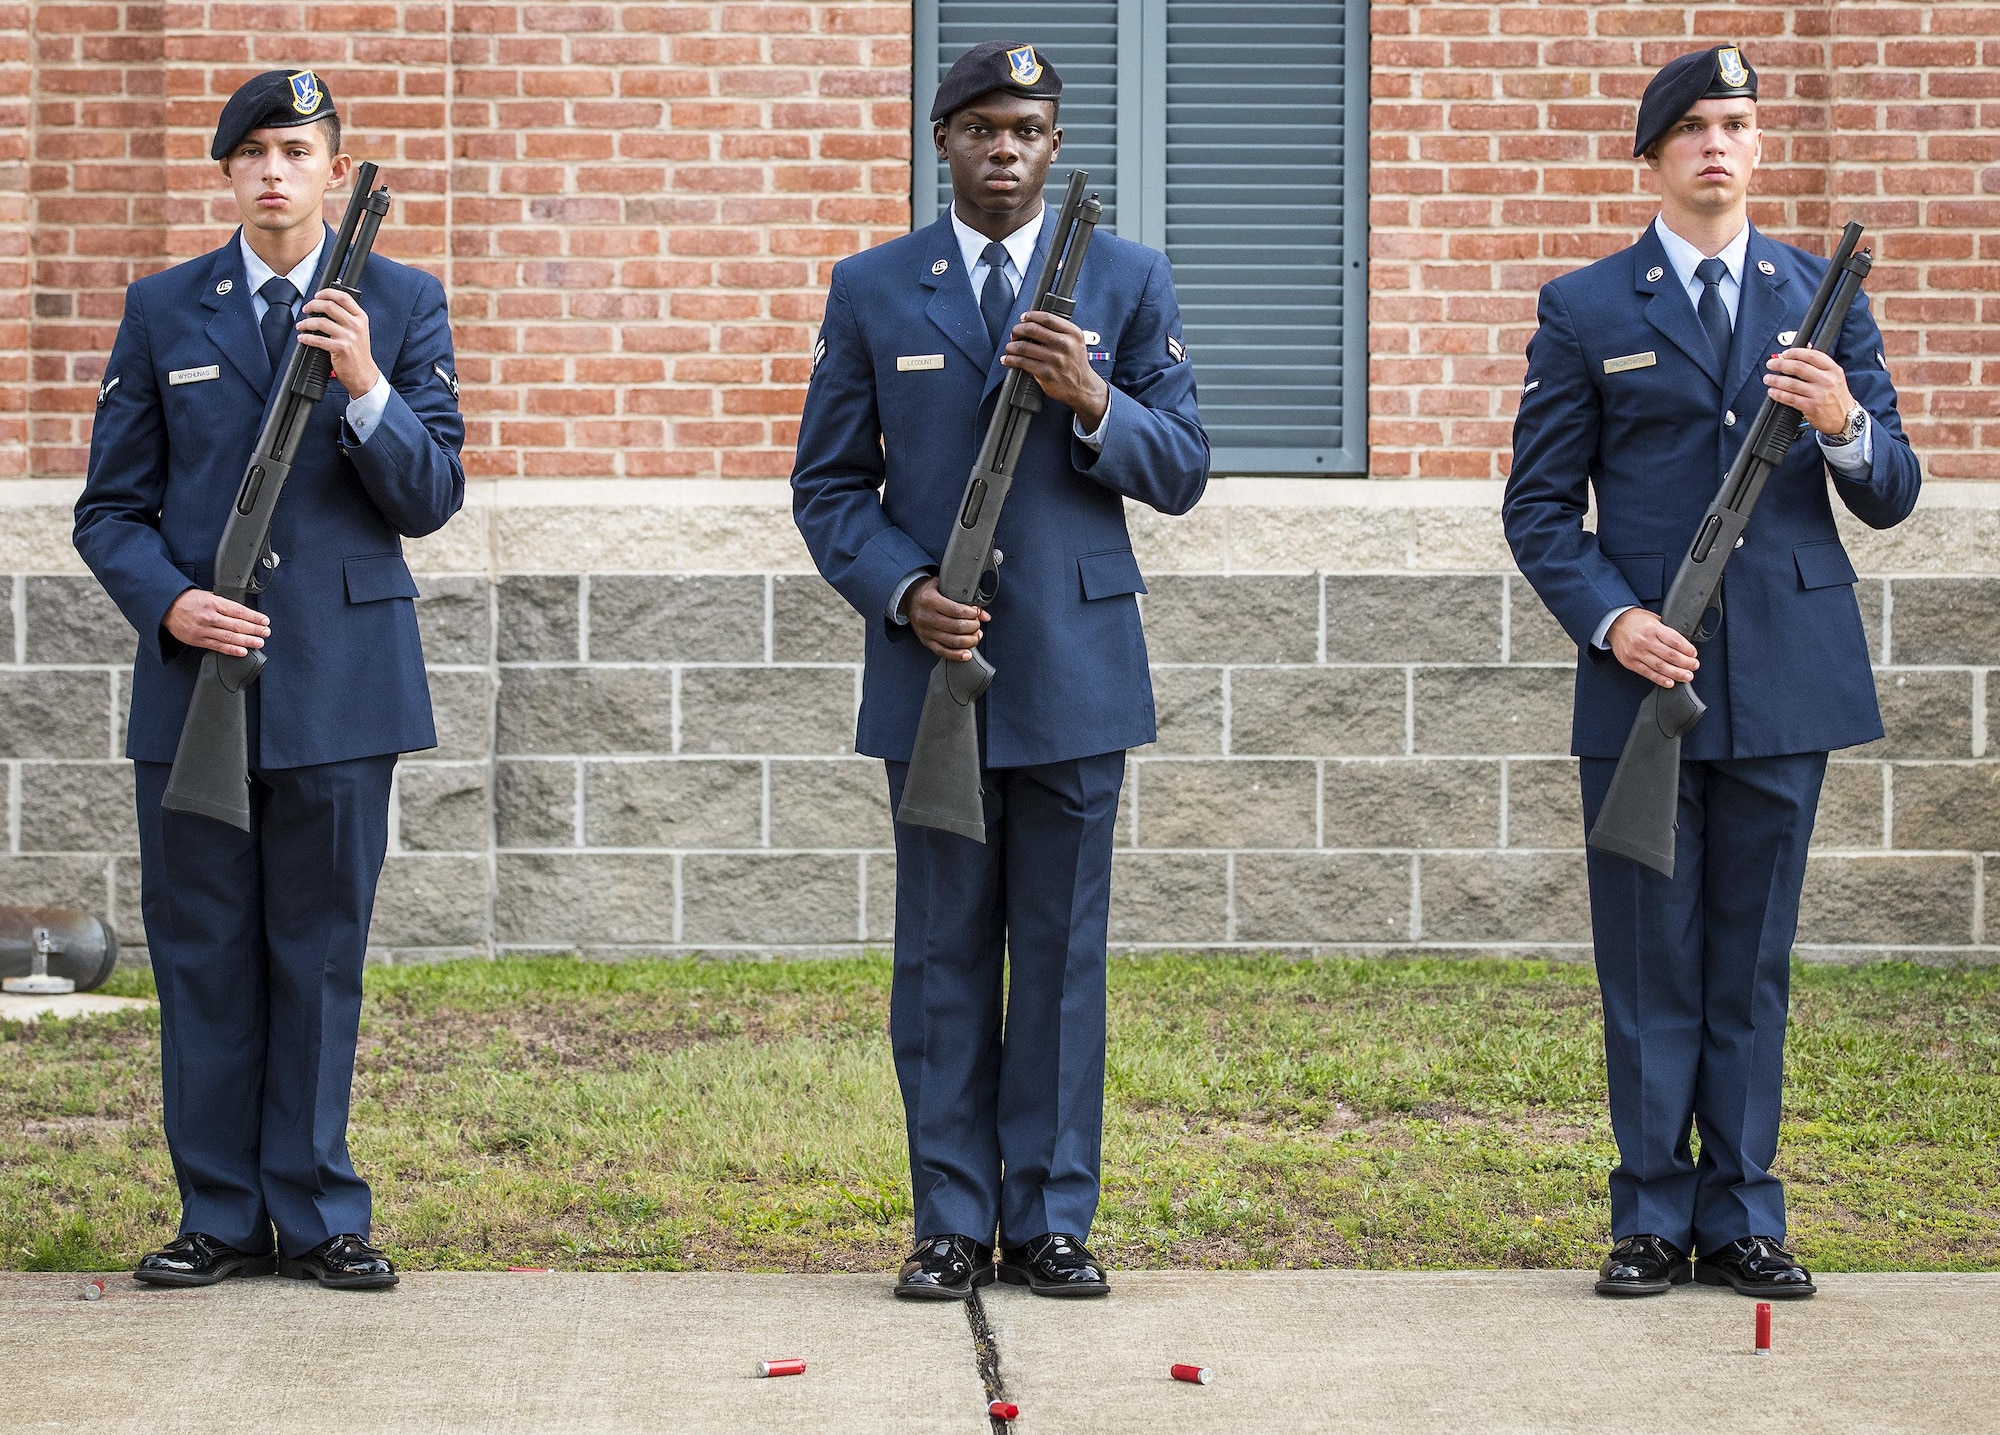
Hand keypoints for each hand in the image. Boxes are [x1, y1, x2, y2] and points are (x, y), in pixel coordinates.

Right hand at [165, 589, 269, 657]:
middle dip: (255, 630)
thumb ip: (224, 604)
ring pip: (230, 637)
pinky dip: (232, 650)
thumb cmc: (187, 600)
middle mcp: (209, 617)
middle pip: (237, 625)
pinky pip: (218, 647)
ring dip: (247, 641)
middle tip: (266, 632)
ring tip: (259, 643)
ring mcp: (204, 630)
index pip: (239, 611)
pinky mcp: (198, 640)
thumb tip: (243, 612)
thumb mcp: (207, 595)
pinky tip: (243, 651)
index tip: (265, 621)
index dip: (254, 617)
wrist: (166, 607)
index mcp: (213, 603)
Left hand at [295, 288, 379, 392]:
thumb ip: (347, 318)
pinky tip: (303, 338)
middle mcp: (356, 325)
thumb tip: (325, 307)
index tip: (317, 296)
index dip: (327, 293)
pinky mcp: (341, 348)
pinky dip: (307, 337)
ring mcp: (349, 337)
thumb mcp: (359, 331)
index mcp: (361, 318)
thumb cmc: (359, 354)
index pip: (343, 297)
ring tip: (301, 325)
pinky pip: (318, 339)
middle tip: (306, 309)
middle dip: (313, 305)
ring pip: (321, 322)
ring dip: (306, 322)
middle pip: (330, 306)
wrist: (364, 374)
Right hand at [902, 576, 987, 661]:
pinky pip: (943, 652)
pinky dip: (957, 655)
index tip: (977, 613)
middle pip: (956, 627)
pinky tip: (967, 654)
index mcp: (930, 600)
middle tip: (977, 624)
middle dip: (973, 627)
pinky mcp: (926, 641)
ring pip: (952, 641)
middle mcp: (926, 617)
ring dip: (969, 641)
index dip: (972, 613)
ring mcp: (926, 631)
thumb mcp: (944, 587)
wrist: (910, 600)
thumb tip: (983, 614)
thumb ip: (964, 598)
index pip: (956, 611)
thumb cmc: (929, 592)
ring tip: (976, 636)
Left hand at [1001, 310, 1108, 430]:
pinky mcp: (1046, 373)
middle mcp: (1064, 344)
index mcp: (1072, 333)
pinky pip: (1022, 362)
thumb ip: (1060, 331)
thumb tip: (1034, 323)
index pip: (1047, 318)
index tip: (1023, 318)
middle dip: (1018, 330)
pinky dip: (1011, 360)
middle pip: (1032, 329)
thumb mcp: (1076, 342)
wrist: (1083, 387)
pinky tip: (1007, 359)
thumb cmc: (1076, 364)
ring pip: (1024, 346)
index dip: (1030, 316)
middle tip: (1014, 334)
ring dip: (1011, 346)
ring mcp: (1055, 359)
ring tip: (1009, 347)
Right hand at [1608, 607, 1697, 688]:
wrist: (1615, 623)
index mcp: (1653, 629)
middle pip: (1670, 655)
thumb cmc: (1636, 621)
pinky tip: (1669, 682)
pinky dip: (1660, 679)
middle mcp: (1644, 641)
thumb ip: (1667, 631)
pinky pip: (1647, 673)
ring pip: (1660, 666)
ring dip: (1676, 673)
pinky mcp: (1630, 662)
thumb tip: (1684, 645)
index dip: (1688, 650)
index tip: (1694, 654)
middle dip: (1686, 663)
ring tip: (1687, 676)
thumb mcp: (1654, 619)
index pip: (1675, 641)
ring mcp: (1636, 653)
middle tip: (1694, 666)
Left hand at [1763, 347, 1856, 435]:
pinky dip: (1778, 394)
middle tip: (1771, 364)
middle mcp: (1827, 380)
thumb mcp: (1835, 376)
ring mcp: (1819, 394)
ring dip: (1776, 380)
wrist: (1845, 418)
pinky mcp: (1811, 407)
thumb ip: (1820, 363)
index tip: (1784, 353)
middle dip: (1780, 364)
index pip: (1812, 355)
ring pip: (1792, 384)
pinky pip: (1790, 398)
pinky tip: (1772, 392)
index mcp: (1833, 370)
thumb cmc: (1837, 396)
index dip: (1795, 352)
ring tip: (1768, 378)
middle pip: (1799, 368)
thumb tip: (1806, 347)